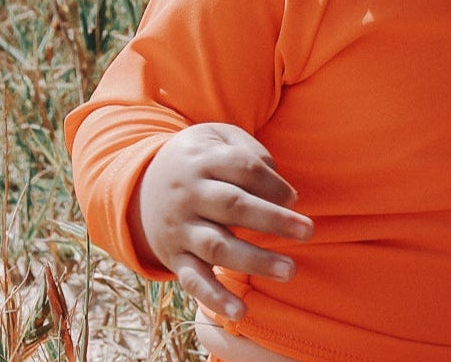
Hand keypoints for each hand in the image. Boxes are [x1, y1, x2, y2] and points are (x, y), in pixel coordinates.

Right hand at [129, 123, 313, 320]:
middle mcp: (188, 193)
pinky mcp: (173, 257)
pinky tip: (241, 311)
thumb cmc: (200, 158)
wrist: (142, 182)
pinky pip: (192, 279)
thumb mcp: (217, 138)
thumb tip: (280, 185)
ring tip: (289, 270)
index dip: (272, 183)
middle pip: (233, 205)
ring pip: (216, 246)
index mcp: (202, 159)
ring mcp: (179, 227)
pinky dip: (214, 298)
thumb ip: (248, 152)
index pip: (241, 168)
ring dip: (255, 260)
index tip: (294, 198)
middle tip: (308, 231)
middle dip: (272, 220)